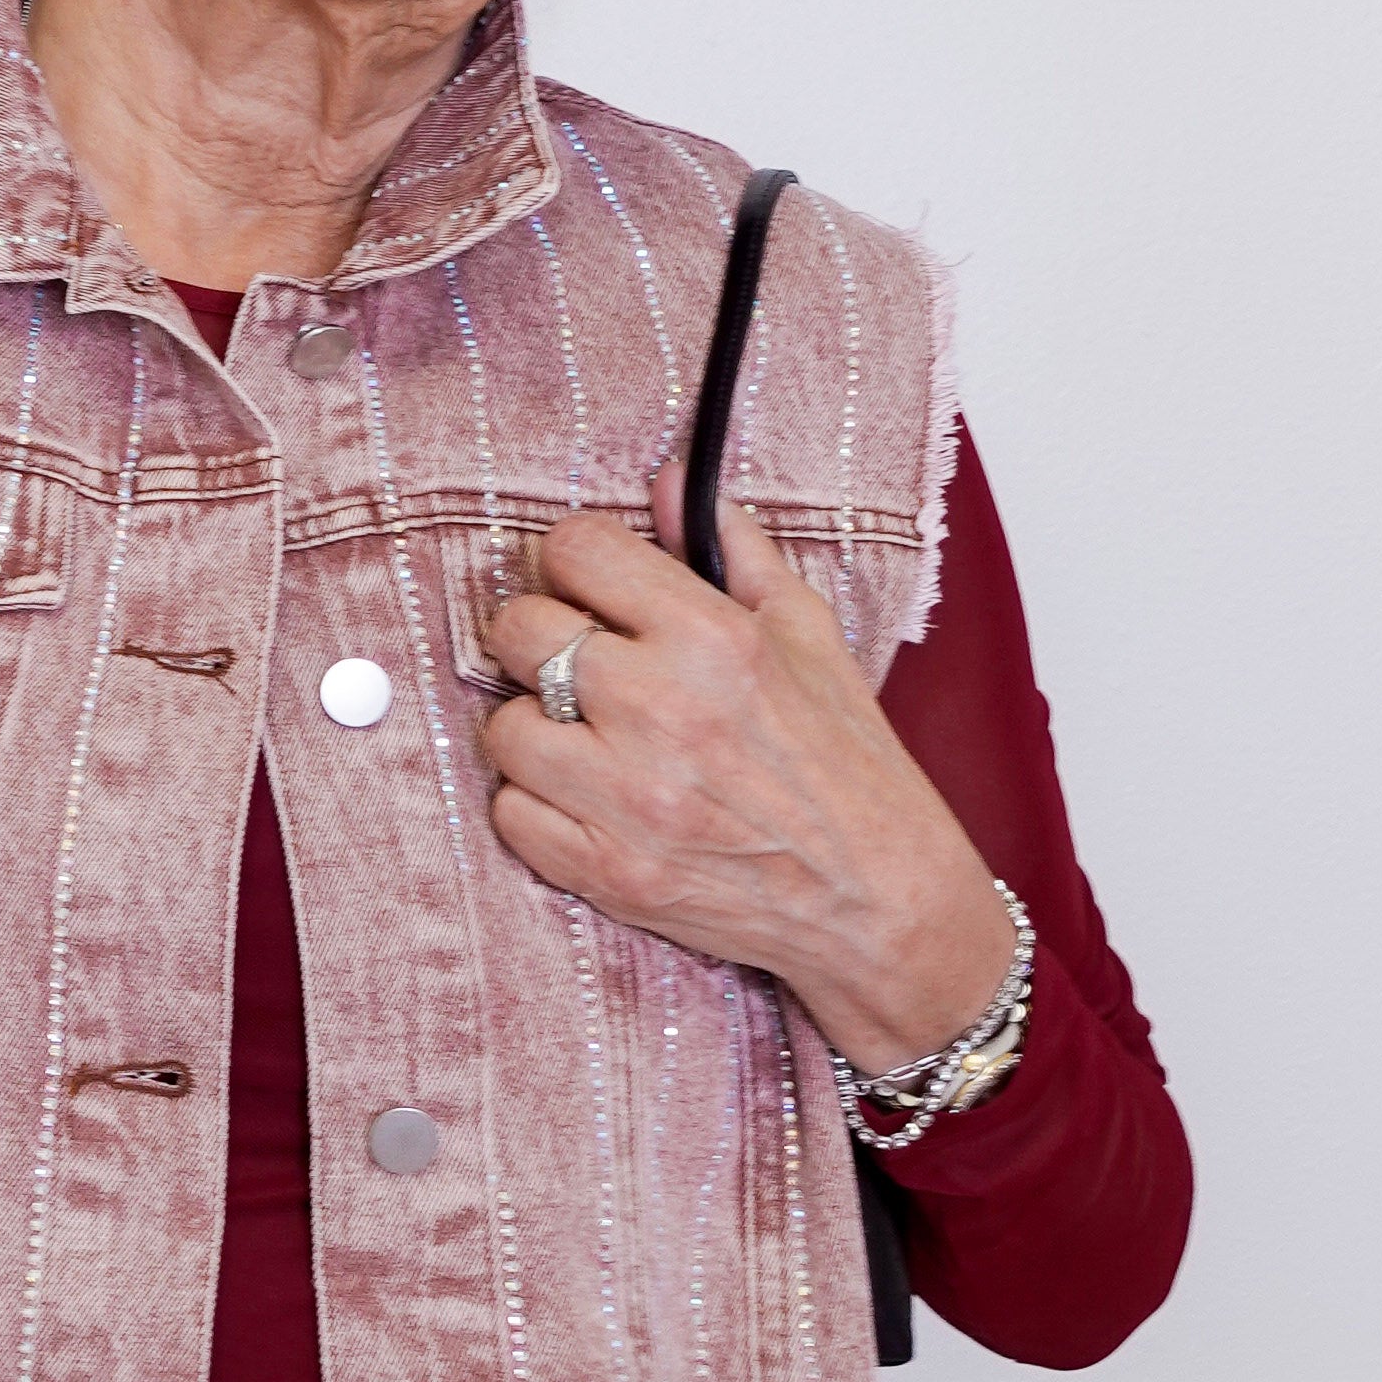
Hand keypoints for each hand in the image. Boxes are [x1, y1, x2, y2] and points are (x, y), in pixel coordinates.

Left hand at [476, 470, 1015, 1073]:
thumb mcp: (809, 634)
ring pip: (504, 726)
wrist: (876, 900)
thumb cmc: (849, 765)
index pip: (574, 549)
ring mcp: (626, 798)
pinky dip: (540, 806)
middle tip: (581, 665)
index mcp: (712, 638)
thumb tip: (667, 482)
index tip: (591, 588)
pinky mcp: (604, 870)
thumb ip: (734, 550)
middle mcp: (659, 710)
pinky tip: (592, 800)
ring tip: (592, 741)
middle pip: (518, 630)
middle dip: (543, 638)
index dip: (575, 562)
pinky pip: (510, 812)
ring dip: (538, 728)